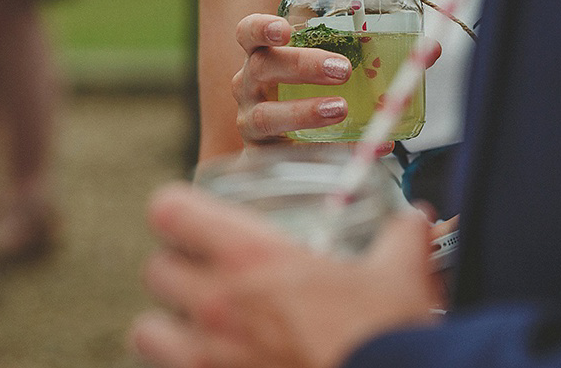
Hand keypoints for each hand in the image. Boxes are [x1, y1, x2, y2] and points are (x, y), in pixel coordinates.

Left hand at [130, 183, 441, 367]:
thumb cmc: (383, 338)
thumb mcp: (399, 276)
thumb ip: (400, 238)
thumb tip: (413, 221)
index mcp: (252, 258)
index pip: (169, 210)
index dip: (178, 210)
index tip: (194, 218)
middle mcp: (217, 304)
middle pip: (155, 270)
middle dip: (177, 269)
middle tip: (209, 275)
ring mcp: (207, 358)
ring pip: (147, 331)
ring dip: (168, 325)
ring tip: (199, 328)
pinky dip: (184, 367)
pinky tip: (219, 363)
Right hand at [231, 14, 440, 148]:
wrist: (285, 152)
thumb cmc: (312, 95)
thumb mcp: (338, 66)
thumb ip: (379, 56)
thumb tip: (431, 49)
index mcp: (264, 56)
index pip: (248, 33)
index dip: (261, 28)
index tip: (284, 30)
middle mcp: (250, 87)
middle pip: (262, 68)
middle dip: (302, 65)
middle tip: (343, 70)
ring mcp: (252, 123)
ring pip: (266, 117)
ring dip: (305, 112)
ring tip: (341, 109)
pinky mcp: (263, 159)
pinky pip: (290, 155)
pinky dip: (328, 151)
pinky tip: (360, 149)